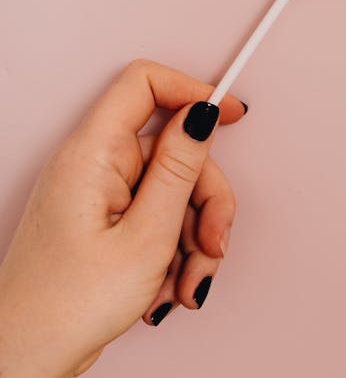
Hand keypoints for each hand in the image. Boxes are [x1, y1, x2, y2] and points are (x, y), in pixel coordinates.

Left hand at [0, 60, 245, 375]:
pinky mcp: (103, 221)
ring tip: (184, 282)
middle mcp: (90, 166)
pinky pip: (157, 218)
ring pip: (173, 192)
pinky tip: (168, 286)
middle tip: (212, 244)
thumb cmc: (67, 307)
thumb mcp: (146, 235)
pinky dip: (173, 252)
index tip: (231, 114)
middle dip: (206, 203)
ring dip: (192, 239)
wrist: (26, 360)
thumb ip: (179, 169)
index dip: (193, 91)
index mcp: (92, 155)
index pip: (144, 84)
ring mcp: (96, 195)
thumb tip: (201, 117)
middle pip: (174, 153)